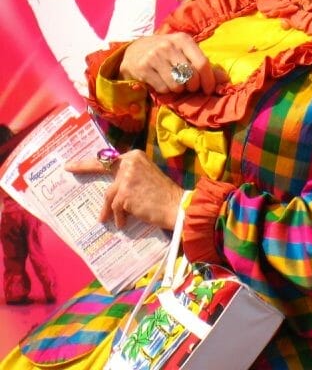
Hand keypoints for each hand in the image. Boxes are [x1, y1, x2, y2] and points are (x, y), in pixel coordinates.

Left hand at [65, 149, 182, 229]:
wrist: (175, 205)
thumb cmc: (162, 194)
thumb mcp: (145, 177)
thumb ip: (129, 176)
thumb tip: (110, 186)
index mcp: (135, 156)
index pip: (108, 158)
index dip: (89, 162)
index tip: (72, 164)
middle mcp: (130, 162)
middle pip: (102, 170)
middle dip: (83, 168)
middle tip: (68, 167)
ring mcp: (126, 177)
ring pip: (109, 195)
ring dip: (111, 209)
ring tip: (111, 219)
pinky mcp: (124, 193)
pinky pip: (115, 207)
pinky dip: (119, 217)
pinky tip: (124, 222)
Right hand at [120, 32, 218, 94]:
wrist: (134, 50)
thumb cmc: (167, 52)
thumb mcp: (185, 52)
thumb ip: (204, 64)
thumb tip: (225, 80)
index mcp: (183, 40)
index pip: (202, 63)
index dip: (208, 81)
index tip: (208, 90)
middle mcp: (168, 46)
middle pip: (191, 76)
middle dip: (193, 86)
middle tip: (189, 86)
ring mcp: (154, 56)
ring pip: (177, 84)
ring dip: (178, 89)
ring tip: (175, 83)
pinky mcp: (143, 68)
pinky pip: (163, 88)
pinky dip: (165, 90)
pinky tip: (162, 82)